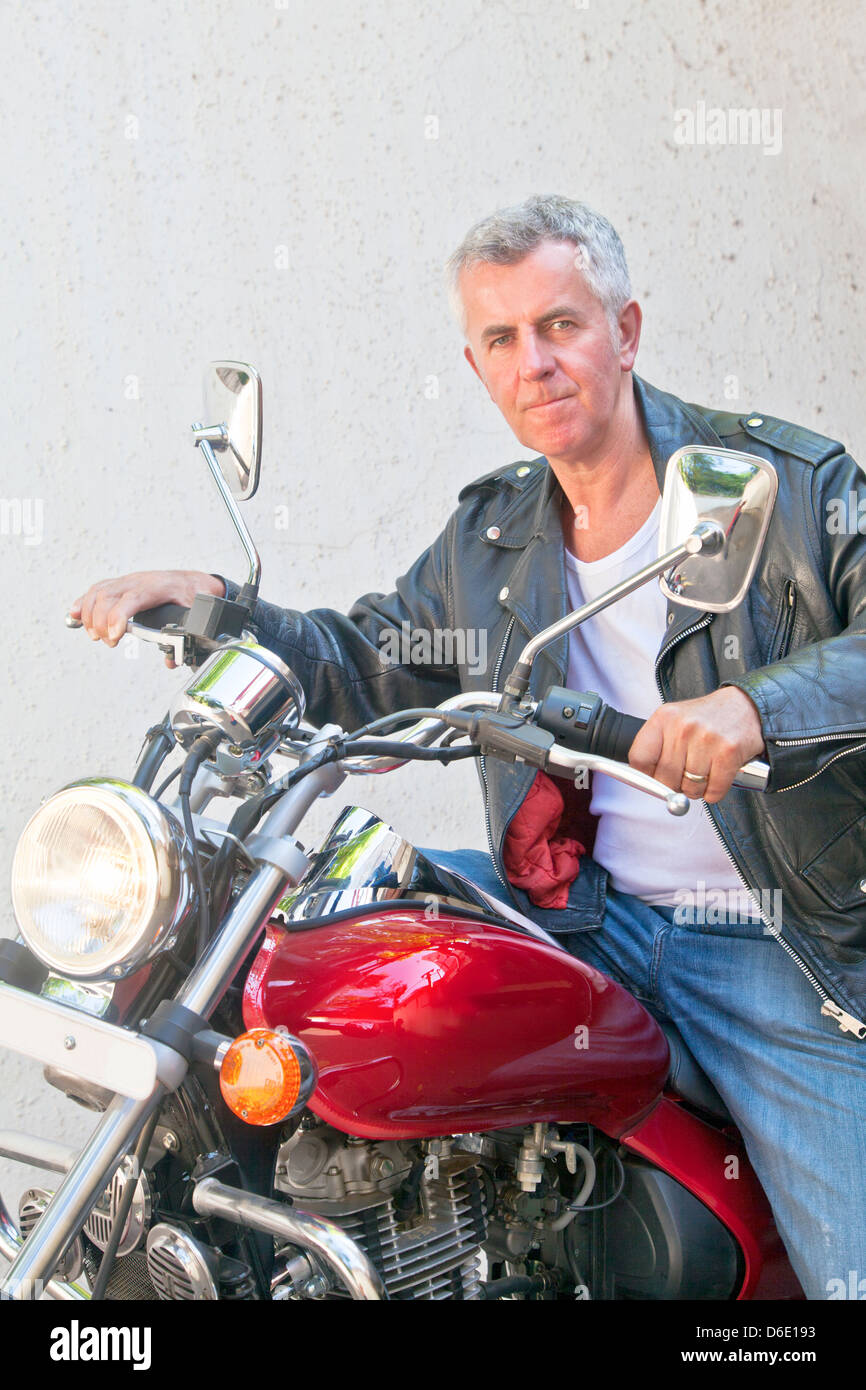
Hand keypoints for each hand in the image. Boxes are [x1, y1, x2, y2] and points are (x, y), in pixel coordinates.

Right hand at [69, 570, 223, 667]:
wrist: (193, 581)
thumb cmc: (192, 595)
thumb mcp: (195, 614)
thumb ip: (184, 638)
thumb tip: (171, 661)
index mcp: (157, 587)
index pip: (132, 598)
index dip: (118, 616)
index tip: (115, 636)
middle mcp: (138, 581)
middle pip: (109, 596)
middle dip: (102, 621)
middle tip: (109, 642)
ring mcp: (127, 581)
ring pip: (99, 592)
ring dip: (90, 614)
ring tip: (95, 635)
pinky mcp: (121, 585)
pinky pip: (97, 590)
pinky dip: (83, 602)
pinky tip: (74, 614)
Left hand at [628, 687, 765, 803]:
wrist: (746, 706)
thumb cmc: (707, 718)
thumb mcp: (675, 721)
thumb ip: (658, 748)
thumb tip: (648, 785)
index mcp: (664, 718)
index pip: (639, 758)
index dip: (646, 775)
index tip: (655, 777)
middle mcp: (683, 727)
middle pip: (664, 777)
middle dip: (673, 785)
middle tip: (684, 777)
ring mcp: (706, 739)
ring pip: (689, 787)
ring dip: (696, 789)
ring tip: (703, 773)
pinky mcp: (729, 752)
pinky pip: (713, 791)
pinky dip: (714, 792)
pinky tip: (716, 778)